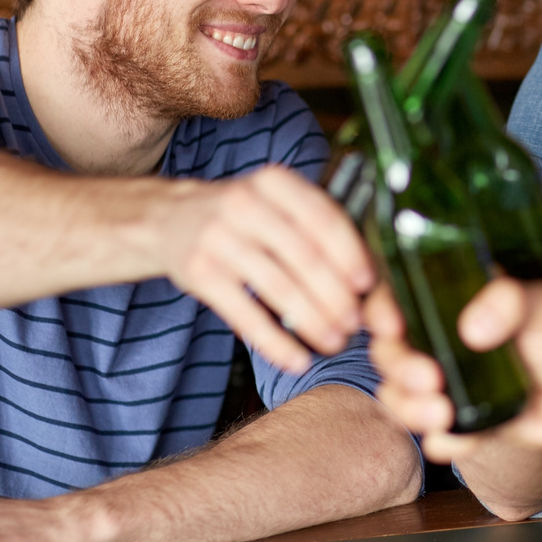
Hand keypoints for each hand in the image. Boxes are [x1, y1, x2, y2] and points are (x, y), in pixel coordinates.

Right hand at [160, 165, 371, 372]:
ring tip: (334, 342)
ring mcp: (219, 238)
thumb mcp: (277, 205)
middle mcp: (245, 204)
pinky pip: (246, 316)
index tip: (368, 283)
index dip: (350, 254)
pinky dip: (276, 343)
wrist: (169, 219)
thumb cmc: (244, 218)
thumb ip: (321, 233)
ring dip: (313, 322)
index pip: (323, 218)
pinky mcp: (200, 273)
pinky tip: (296, 359)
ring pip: (279, 289)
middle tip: (355, 323)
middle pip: (305, 257)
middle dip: (337, 296)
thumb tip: (372, 283)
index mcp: (274, 182)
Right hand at [370, 200, 541, 461]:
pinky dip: (442, 441)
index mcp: (448, 298)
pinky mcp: (455, 421)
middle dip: (399, 368)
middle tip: (429, 378)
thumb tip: (472, 328)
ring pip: (398, 396)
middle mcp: (436, 339)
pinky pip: (431, 436)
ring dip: (410, 409)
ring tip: (444, 415)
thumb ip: (512, 301)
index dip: (381, 310)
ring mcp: (442, 381)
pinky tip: (465, 439)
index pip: (395, 295)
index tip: (393, 324)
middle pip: (387, 350)